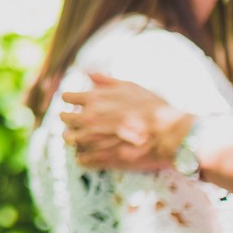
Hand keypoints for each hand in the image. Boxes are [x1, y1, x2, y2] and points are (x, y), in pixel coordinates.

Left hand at [62, 74, 188, 170]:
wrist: (168, 133)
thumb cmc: (152, 108)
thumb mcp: (130, 86)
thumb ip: (106, 81)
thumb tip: (88, 73)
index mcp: (94, 99)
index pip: (67, 98)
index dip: (70, 99)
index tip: (73, 102)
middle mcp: (89, 119)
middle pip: (64, 119)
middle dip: (67, 118)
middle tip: (74, 119)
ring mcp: (93, 140)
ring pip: (69, 140)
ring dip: (74, 137)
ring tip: (81, 136)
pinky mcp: (101, 157)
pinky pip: (81, 159)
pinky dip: (83, 156)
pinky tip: (89, 153)